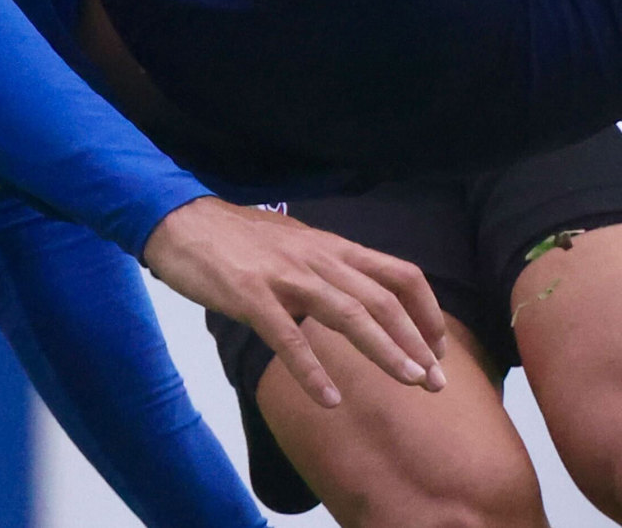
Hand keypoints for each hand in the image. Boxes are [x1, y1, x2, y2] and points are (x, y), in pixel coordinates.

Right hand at [139, 196, 446, 409]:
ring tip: (411, 382)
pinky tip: (330, 400)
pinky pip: (289, 338)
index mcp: (333, 247)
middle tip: (437, 382)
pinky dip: (313, 370)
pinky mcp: (252, 296)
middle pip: (382, 300)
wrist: (181, 220)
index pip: (399, 274)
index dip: (426, 311)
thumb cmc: (238, 237)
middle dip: (416, 342)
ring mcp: (286, 277)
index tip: (439, 347)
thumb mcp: (296, 244)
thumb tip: (359, 296)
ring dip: (385, 351)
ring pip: (349, 315)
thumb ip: (329, 267)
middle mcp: (319, 259)